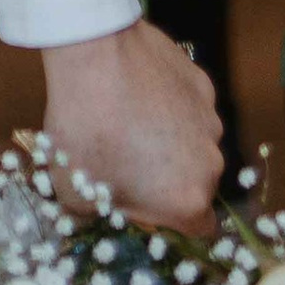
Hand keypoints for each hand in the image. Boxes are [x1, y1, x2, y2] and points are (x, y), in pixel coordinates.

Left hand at [39, 21, 222, 232]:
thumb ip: (92, 213)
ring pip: (193, 143)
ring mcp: (210, 120)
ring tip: (127, 118)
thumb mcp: (74, 191)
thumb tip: (93, 209)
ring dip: (169, 140)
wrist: (94, 56)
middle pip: (195, 182)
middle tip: (125, 157)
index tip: (142, 202)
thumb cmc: (86, 130)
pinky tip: (136, 90)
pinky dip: (169, 105)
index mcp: (187, 200)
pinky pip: (189, 106)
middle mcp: (210, 164)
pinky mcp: (202, 84)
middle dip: (166, 178)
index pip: (199, 228)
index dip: (170, 219)